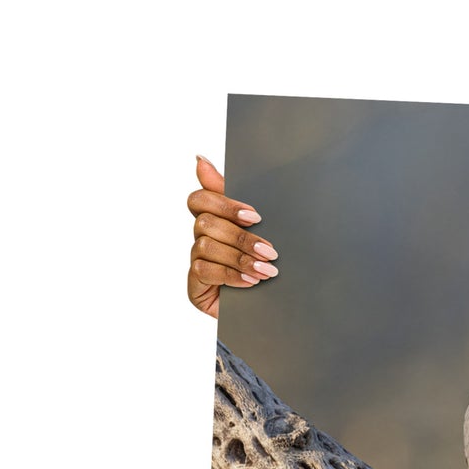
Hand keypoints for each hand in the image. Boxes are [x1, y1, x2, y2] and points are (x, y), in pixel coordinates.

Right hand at [186, 156, 277, 318]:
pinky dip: (231, 275)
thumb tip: (200, 159)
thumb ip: (236, 197)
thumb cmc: (266, 263)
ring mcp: (196, 261)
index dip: (224, 204)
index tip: (255, 216)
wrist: (274, 308)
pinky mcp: (194, 286)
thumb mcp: (261, 229)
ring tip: (267, 270)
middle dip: (241, 237)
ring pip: (206, 246)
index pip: (200, 199)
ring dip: (240, 258)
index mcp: (215, 219)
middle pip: (206, 223)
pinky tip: (252, 282)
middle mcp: (201, 238)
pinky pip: (204, 271)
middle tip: (271, 251)